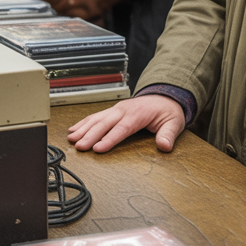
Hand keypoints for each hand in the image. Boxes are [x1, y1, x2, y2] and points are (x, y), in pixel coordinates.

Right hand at [66, 94, 185, 152]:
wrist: (165, 97)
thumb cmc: (167, 111)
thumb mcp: (174, 123)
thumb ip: (168, 135)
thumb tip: (164, 145)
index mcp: (138, 114)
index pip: (121, 128)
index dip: (109, 139)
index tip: (98, 148)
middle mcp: (124, 110)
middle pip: (104, 123)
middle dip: (90, 135)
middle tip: (79, 146)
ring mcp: (116, 109)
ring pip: (97, 118)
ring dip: (83, 128)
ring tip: (71, 139)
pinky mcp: (113, 110)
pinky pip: (96, 116)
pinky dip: (84, 122)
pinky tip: (74, 129)